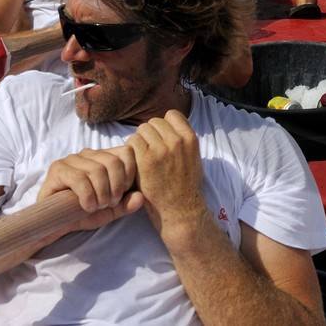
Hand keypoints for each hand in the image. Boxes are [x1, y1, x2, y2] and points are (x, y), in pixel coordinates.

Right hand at [38, 147, 141, 231]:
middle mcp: (88, 154)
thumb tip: (141, 198)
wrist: (54, 224)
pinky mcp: (58, 169)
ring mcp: (72, 159)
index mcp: (104, 157)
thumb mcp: (109, 211)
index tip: (123, 194)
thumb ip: (125, 205)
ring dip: (101, 194)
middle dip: (115, 187)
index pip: (126, 152)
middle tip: (109, 204)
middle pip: (113, 162)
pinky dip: (87, 196)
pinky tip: (87, 207)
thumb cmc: (83, 213)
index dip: (130, 173)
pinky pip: (79, 178)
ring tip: (97, 206)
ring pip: (97, 170)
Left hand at [128, 110, 207, 247]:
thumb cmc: (186, 187)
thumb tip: (170, 127)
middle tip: (148, 150)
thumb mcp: (194, 158)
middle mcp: (177, 140)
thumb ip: (183, 141)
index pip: (172, 115)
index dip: (164, 125)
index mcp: (190, 138)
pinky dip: (130, 150)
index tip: (160, 138)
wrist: (181, 210)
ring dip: (139, 141)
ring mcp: (161, 149)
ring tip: (141, 157)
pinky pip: (132, 142)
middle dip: (149, 134)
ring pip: (142, 130)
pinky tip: (134, 162)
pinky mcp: (146, 159)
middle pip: (154, 122)